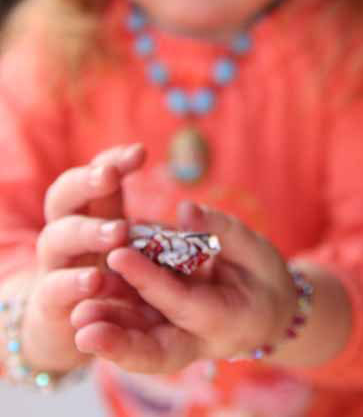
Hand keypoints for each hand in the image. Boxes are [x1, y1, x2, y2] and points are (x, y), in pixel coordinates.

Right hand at [22, 142, 159, 372]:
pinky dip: (72, 282)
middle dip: (86, 182)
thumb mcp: (139, 252)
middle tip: (110, 175)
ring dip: (85, 231)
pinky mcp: (50, 303)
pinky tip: (95, 280)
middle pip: (63, 195)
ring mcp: (56, 265)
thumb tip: (192, 210)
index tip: (140, 152)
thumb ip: (158, 228)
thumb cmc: (115, 281)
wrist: (74, 331)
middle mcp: (67, 231)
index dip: (113, 160)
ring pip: (56, 237)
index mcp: (91, 213)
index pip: (95, 175)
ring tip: (118, 231)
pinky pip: (53, 288)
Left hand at [70, 201, 295, 373]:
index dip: (152, 280)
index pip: (184, 302)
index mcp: (229, 319)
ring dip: (109, 334)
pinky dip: (114, 324)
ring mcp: (181, 342)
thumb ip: (222, 230)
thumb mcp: (257, 249)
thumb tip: (186, 209)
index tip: (119, 254)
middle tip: (83, 324)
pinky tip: (86, 306)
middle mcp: (201, 341)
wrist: (269, 312)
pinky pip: (139, 333)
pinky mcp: (166, 334)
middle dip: (120, 341)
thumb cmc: (265, 277)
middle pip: (158, 351)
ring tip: (77, 315)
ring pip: (142, 347)